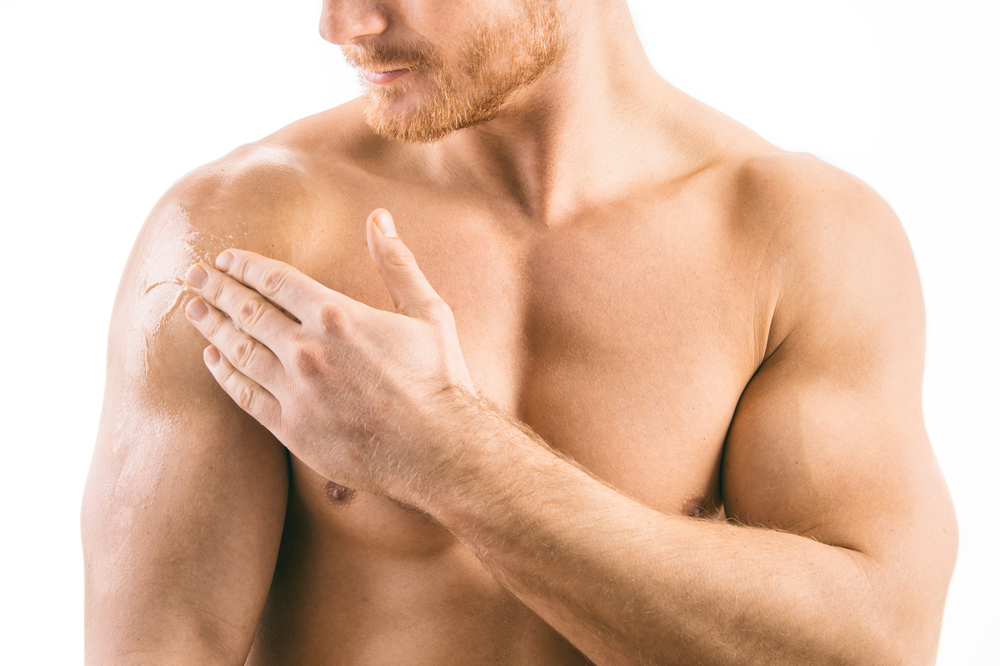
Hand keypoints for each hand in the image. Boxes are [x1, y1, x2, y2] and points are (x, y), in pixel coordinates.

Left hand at [182, 209, 476, 497]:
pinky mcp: (292, 428)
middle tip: (192, 275)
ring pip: (237, 350)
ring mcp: (295, 390)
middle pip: (246, 309)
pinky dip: (224, 373)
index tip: (224, 258)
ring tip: (193, 310)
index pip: (274, 279)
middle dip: (215, 288)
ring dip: (211, 326)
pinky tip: (213, 359)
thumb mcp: (427, 311)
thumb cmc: (439, 379)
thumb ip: (397, 263)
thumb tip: (380, 217)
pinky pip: (244, 395)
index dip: (244, 265)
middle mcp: (307, 349)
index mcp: (337, 314)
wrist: (439, 450)